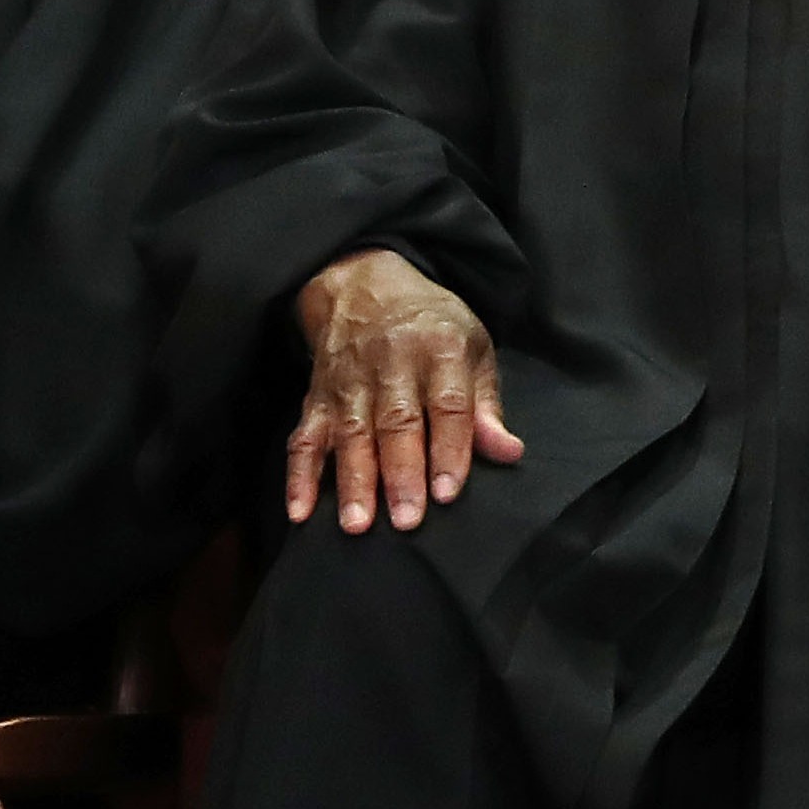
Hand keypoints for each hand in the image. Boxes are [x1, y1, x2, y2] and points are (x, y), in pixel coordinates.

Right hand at [285, 247, 522, 532]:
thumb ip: (486, 405)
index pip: (448, 405)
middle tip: (407, 521)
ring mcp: (349, 381)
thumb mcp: (473, 347)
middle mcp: (391, 364)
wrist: (363, 283)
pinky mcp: (317, 397)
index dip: (448, 450)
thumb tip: (508, 452)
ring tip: (357, 525)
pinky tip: (300, 511)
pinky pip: (304, 437)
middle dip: (401, 474)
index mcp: (439, 349)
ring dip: (352, 481)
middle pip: (396, 423)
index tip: (447, 493)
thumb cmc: (431, 325)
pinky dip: (299, 476)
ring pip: (350, 434)